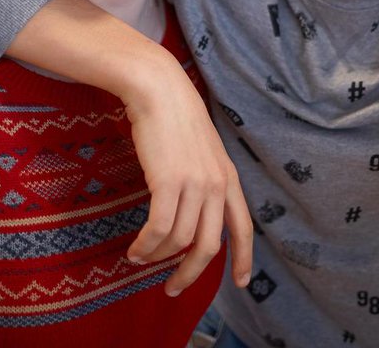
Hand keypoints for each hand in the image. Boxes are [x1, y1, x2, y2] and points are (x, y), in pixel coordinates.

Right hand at [122, 54, 252, 294]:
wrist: (159, 90)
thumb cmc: (174, 118)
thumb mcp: (202, 151)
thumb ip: (205, 180)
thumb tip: (193, 213)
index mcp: (229, 178)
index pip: (244, 227)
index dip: (243, 258)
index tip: (239, 283)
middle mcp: (217, 185)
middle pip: (209, 246)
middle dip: (190, 273)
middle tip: (172, 288)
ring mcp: (195, 184)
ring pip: (180, 242)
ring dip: (157, 258)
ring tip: (140, 259)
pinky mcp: (169, 183)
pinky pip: (159, 230)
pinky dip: (146, 246)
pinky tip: (134, 251)